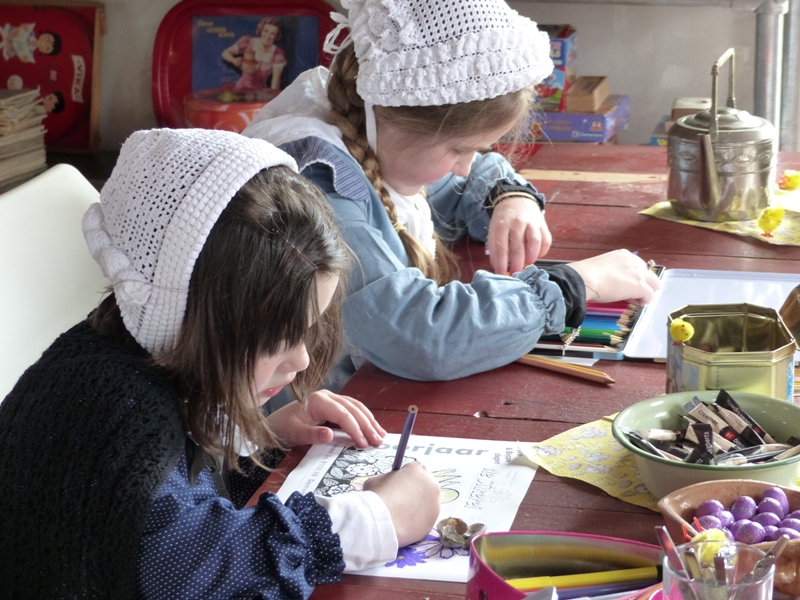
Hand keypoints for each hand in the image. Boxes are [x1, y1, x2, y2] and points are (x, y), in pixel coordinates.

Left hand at [266, 390, 386, 447]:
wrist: (271, 424)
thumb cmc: (282, 428)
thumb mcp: (295, 434)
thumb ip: (313, 434)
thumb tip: (331, 435)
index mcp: (318, 400)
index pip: (343, 414)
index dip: (355, 428)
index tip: (364, 444)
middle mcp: (327, 396)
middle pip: (353, 408)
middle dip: (367, 425)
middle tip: (379, 441)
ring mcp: (330, 399)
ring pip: (355, 407)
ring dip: (369, 420)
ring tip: (381, 435)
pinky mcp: (332, 405)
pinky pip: (352, 410)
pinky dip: (363, 419)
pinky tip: (371, 428)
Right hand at [363, 462, 440, 546]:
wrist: (382, 522)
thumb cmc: (378, 498)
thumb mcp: (377, 480)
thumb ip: (387, 479)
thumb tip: (388, 484)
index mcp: (418, 469)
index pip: (415, 470)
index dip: (405, 477)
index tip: (398, 484)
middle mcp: (431, 484)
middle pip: (424, 486)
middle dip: (414, 491)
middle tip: (400, 500)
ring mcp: (435, 504)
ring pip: (426, 504)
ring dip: (416, 507)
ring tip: (400, 514)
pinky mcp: (433, 521)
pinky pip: (425, 519)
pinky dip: (416, 521)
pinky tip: (403, 524)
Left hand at [486, 196, 551, 274]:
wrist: (517, 200)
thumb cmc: (503, 220)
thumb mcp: (494, 230)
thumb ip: (495, 248)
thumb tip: (499, 268)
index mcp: (502, 225)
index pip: (501, 248)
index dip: (502, 264)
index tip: (502, 275)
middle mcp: (517, 223)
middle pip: (518, 247)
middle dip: (517, 265)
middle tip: (516, 274)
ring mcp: (531, 223)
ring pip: (534, 243)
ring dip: (531, 257)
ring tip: (527, 264)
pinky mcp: (542, 224)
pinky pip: (546, 240)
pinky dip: (542, 251)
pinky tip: (536, 256)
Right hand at [566, 249, 660, 305]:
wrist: (585, 278)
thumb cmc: (587, 275)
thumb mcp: (603, 268)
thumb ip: (613, 272)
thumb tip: (614, 284)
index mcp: (624, 255)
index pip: (638, 267)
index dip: (632, 278)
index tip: (623, 285)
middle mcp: (635, 261)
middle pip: (650, 275)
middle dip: (643, 285)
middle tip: (629, 294)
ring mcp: (639, 274)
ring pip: (654, 285)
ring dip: (644, 293)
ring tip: (631, 299)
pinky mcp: (640, 286)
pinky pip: (650, 296)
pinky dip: (643, 301)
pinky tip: (632, 303)